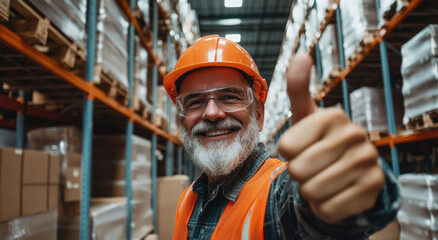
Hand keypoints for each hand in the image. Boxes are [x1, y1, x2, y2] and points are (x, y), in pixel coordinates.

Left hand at [278, 53, 384, 223]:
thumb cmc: (319, 141)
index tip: (302, 147)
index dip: (288, 153)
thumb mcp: (306, 116)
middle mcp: (354, 135)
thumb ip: (298, 88)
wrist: (350, 169)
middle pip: (298, 171)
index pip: (287, 148)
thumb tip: (301, 55)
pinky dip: (324, 207)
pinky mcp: (373, 188)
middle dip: (299, 174)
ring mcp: (368, 162)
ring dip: (310, 191)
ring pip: (312, 193)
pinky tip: (335, 192)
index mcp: (332, 116)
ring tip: (323, 177)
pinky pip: (328, 210)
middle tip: (313, 166)